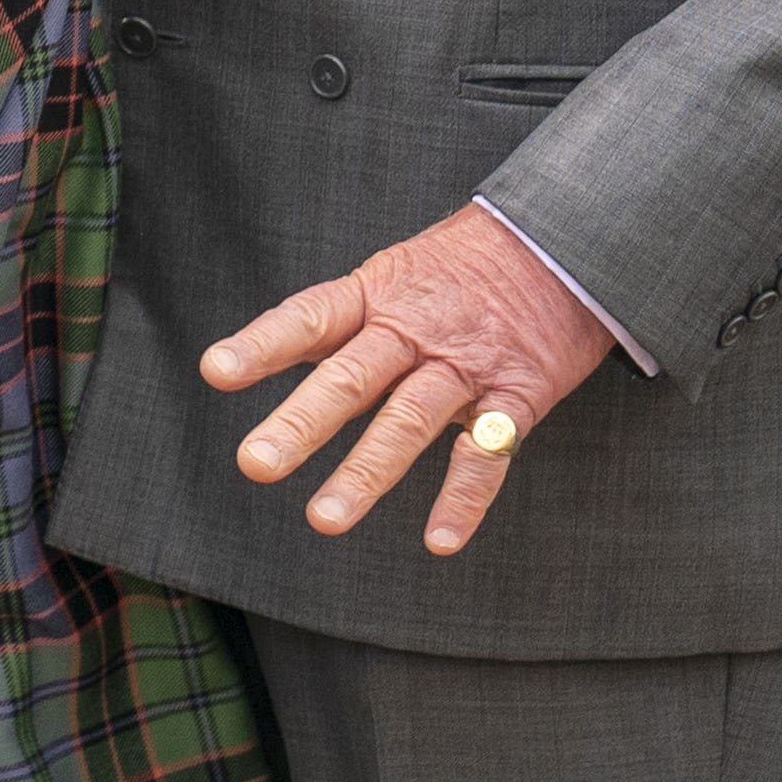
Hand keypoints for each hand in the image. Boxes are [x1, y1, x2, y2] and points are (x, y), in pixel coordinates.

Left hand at [205, 202, 616, 554]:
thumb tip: (268, 353)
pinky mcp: (518, 396)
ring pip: (409, 421)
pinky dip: (463, 499)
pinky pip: (488, 453)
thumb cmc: (462, 266)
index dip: (262, 344)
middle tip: (254, 464)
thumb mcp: (396, 272)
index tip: (216, 372)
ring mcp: (466, 366)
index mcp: (376, 295)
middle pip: (351, 378)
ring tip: (324, 518)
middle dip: (302, 423)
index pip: (309, 318)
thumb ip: (343, 319)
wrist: (565, 242)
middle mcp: (414, 331)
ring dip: (366, 472)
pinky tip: (438, 539)